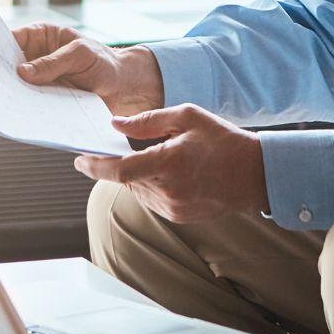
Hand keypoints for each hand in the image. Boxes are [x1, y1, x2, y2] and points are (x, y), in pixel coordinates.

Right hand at [13, 23, 163, 116]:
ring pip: (15, 86)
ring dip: (8, 94)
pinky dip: (23, 108)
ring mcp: (38, 80)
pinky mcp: (43, 100)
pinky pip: (28, 103)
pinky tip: (17, 114)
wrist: (124, 88)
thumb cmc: (105, 63)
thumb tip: (22, 72)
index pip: (10, 39)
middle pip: (7, 65)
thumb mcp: (81, 55)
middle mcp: (35, 57)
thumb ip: (54, 62)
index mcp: (41, 37)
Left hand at [73, 104, 268, 222]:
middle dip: (122, 164)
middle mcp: (167, 190)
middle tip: (131, 148)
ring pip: (137, 190)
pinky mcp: (176, 216)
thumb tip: (116, 125)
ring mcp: (171, 207)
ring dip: (139, 175)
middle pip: (126, 179)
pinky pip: (151, 200)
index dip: (94, 166)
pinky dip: (153, 185)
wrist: (255, 175)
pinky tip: (174, 173)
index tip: (78, 159)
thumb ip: (148, 120)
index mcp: (168, 163)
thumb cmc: (224, 140)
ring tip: (166, 159)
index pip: (118, 169)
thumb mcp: (189, 117)